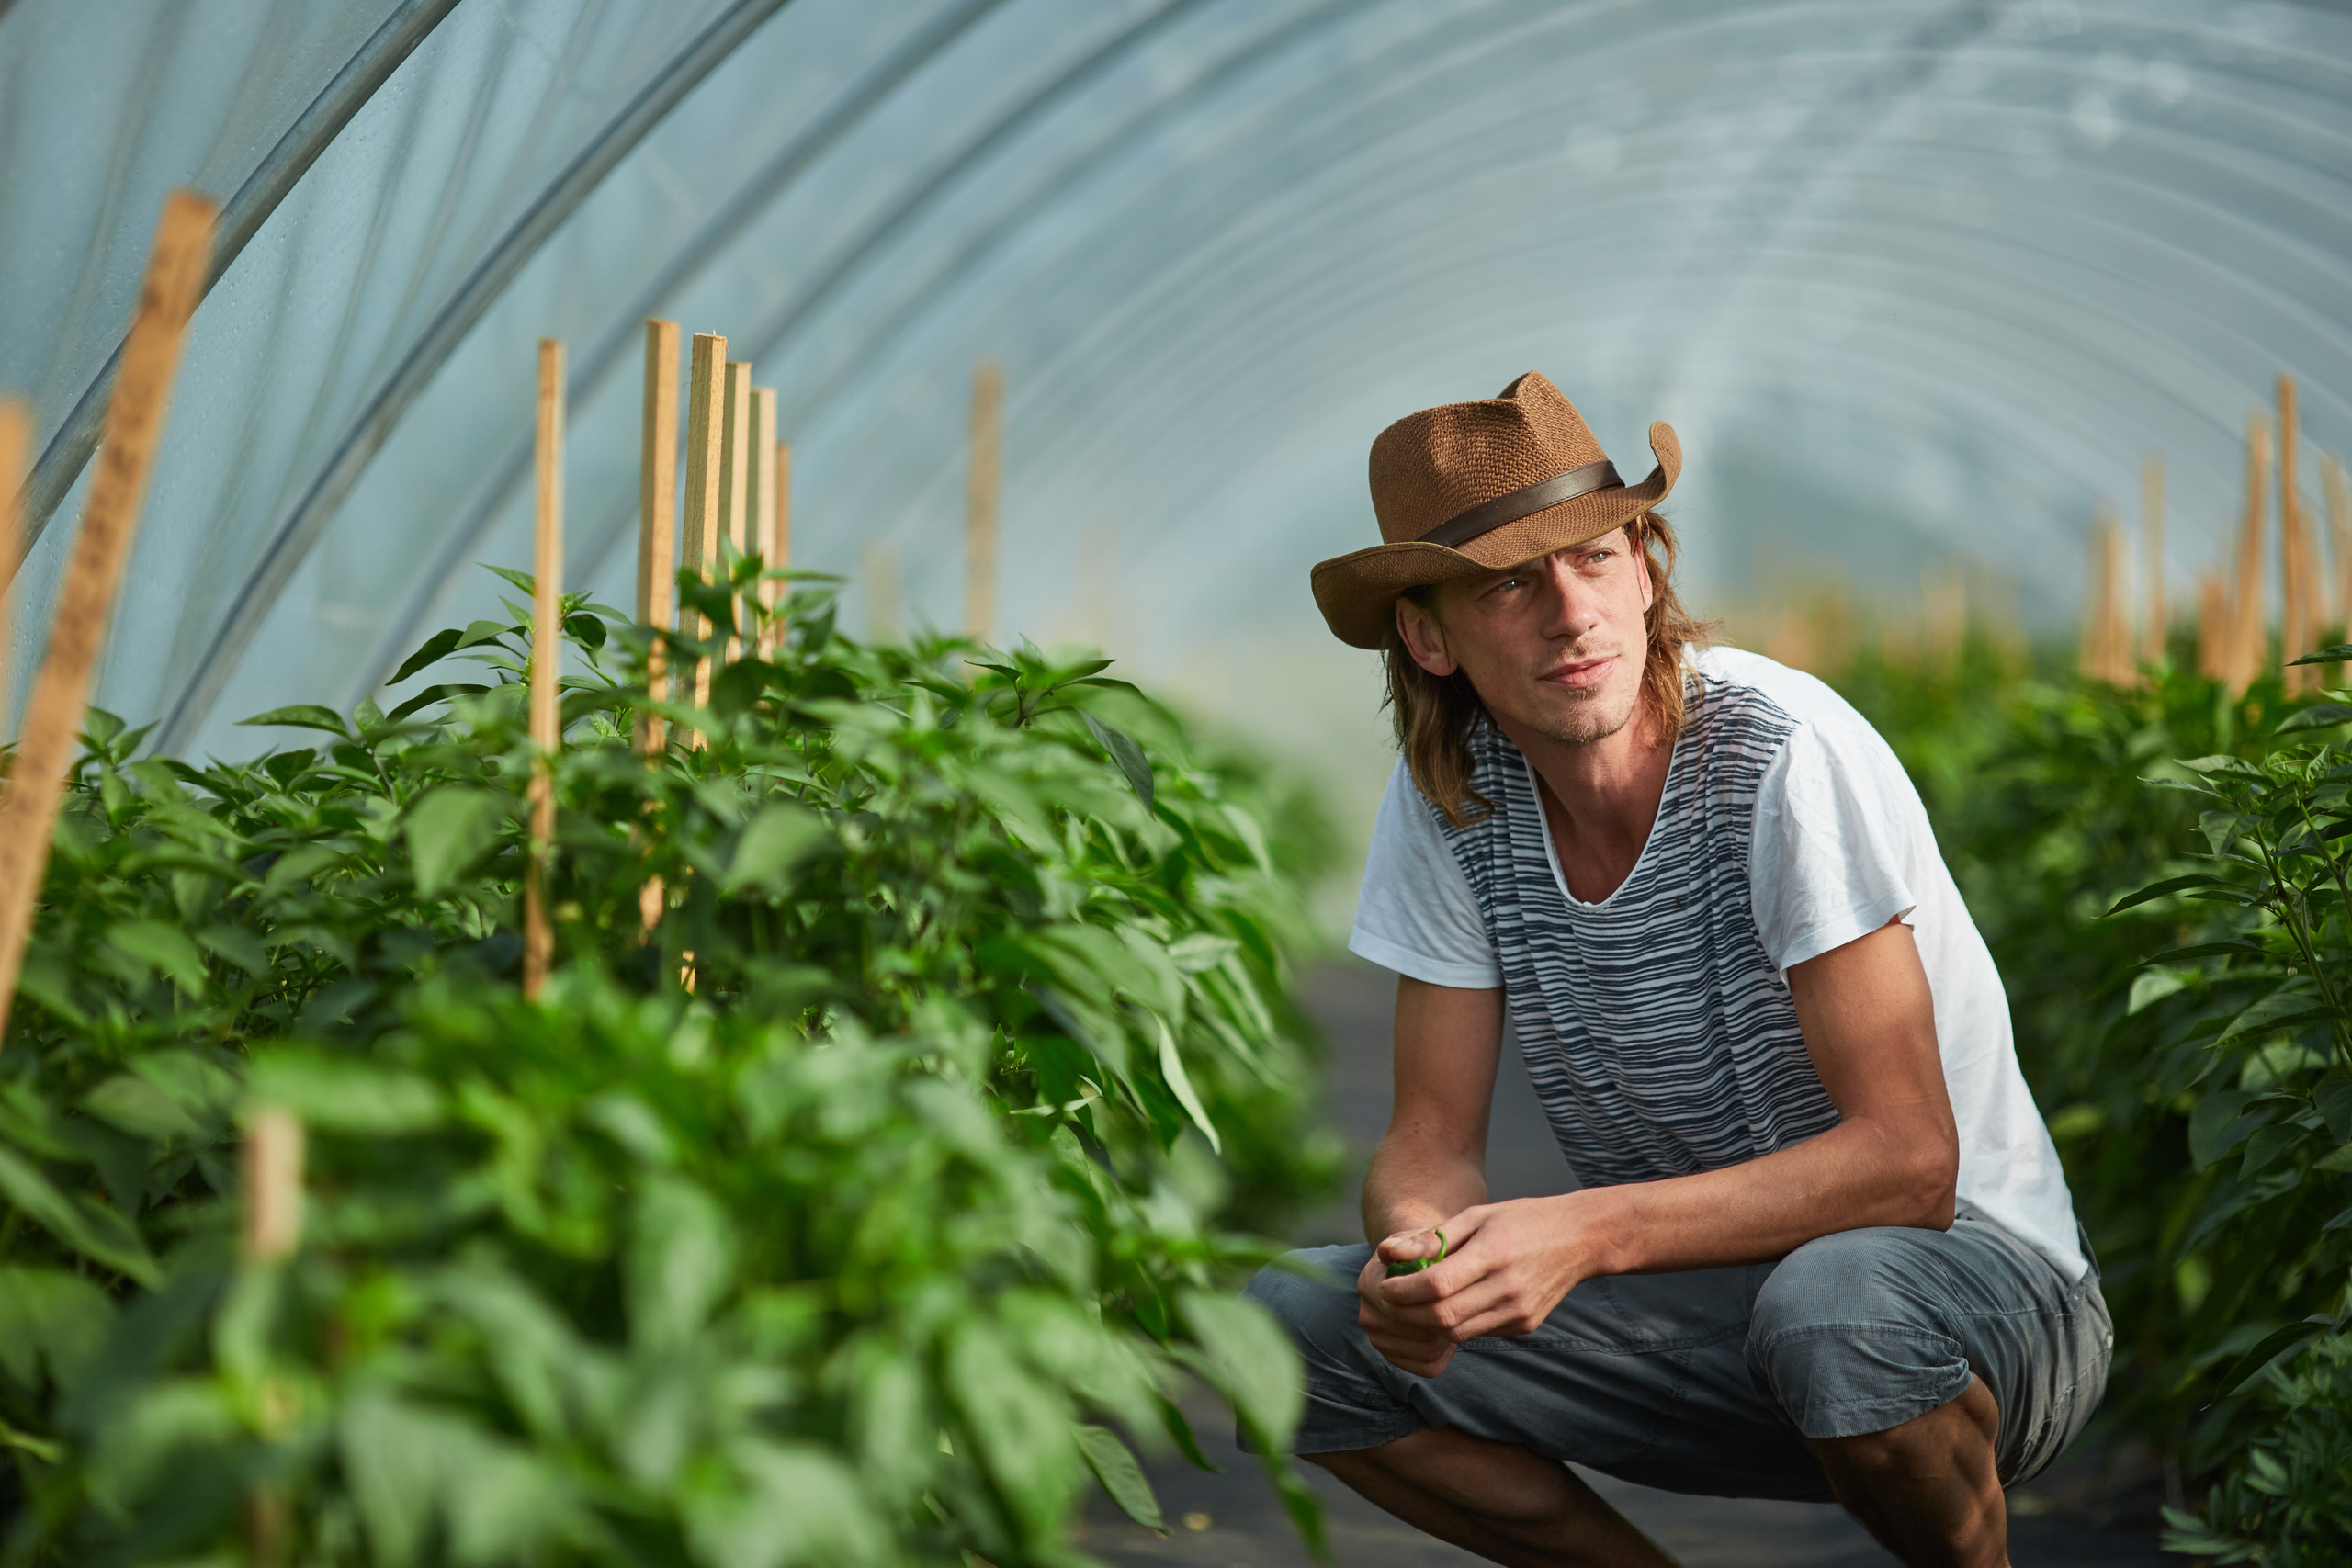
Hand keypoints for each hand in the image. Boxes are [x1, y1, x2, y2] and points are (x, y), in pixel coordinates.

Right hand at [1357, 1225, 1458, 1377]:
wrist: (1411, 1266)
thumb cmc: (1422, 1253)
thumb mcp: (1422, 1239)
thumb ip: (1415, 1243)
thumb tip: (1392, 1250)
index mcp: (1370, 1284)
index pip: (1406, 1306)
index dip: (1438, 1302)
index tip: (1454, 1288)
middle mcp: (1368, 1314)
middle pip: (1419, 1333)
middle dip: (1443, 1320)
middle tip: (1460, 1304)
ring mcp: (1377, 1338)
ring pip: (1426, 1353)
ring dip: (1445, 1337)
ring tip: (1452, 1316)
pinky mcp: (1392, 1356)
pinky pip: (1428, 1368)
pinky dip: (1443, 1354)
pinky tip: (1445, 1334)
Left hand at [1371, 1196, 1596, 1355]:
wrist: (1579, 1238)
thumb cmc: (1520, 1220)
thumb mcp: (1476, 1216)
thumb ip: (1431, 1238)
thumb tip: (1387, 1252)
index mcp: (1494, 1254)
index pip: (1437, 1285)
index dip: (1403, 1290)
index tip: (1385, 1284)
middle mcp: (1508, 1288)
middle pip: (1442, 1317)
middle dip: (1407, 1313)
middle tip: (1391, 1299)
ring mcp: (1518, 1311)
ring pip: (1457, 1333)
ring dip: (1427, 1323)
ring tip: (1414, 1303)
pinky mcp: (1524, 1325)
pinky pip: (1477, 1332)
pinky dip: (1454, 1323)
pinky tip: (1449, 1304)